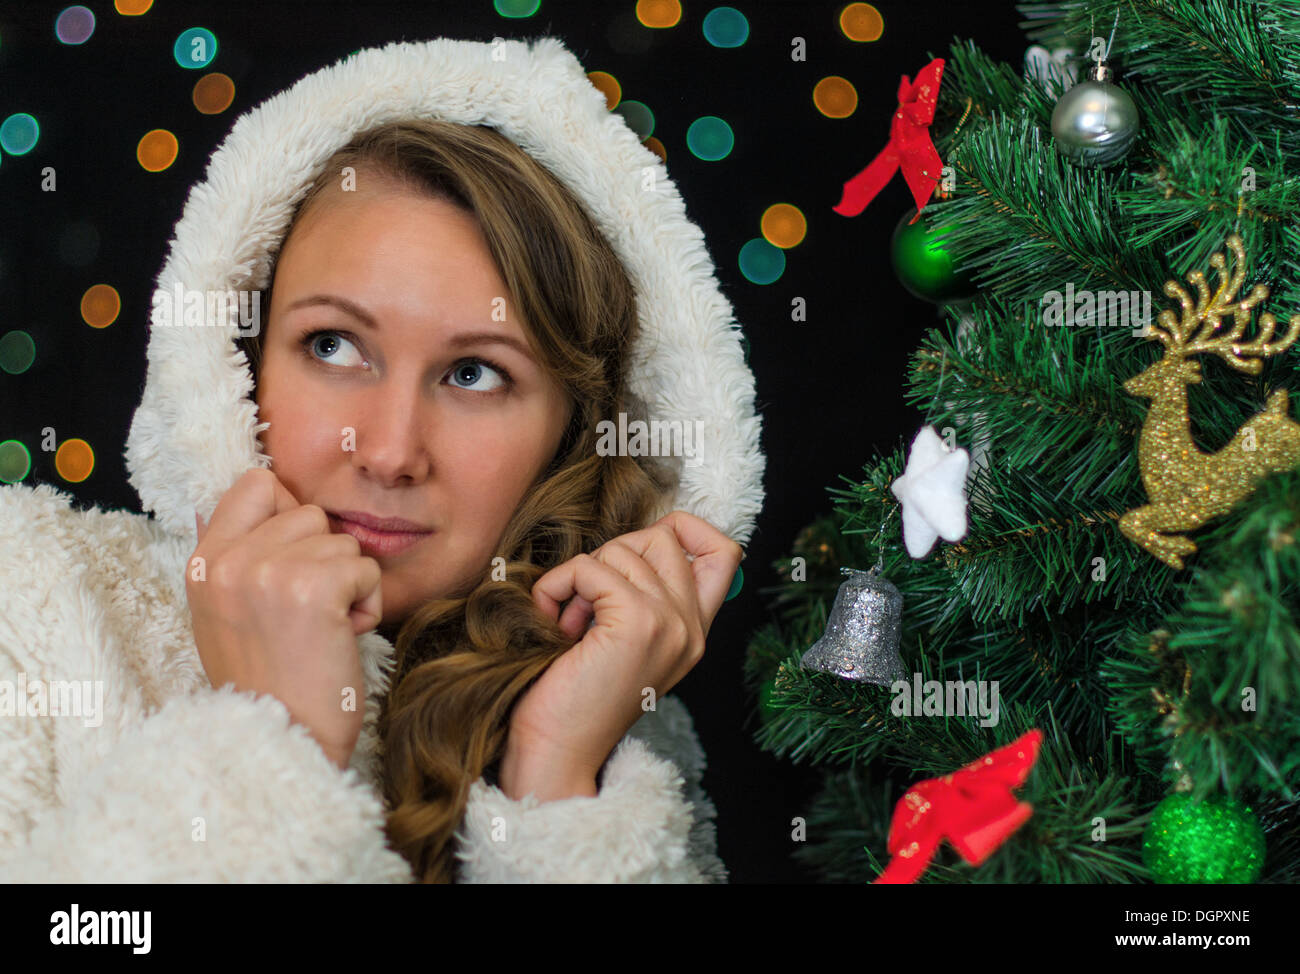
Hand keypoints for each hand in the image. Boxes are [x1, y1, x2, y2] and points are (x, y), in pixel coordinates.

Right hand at [186, 468, 382, 770]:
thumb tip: (266, 491)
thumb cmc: (268, 683)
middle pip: (309, 513)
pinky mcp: (312, 589)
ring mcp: (268, 572)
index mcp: (203, 563)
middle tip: (305, 615)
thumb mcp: (226, 613)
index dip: (288, 515)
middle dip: (323, 560)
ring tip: (320, 630)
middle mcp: (229, 561)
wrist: (279, 742)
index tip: (292, 563)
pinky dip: (366, 604)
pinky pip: (365, 569)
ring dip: (346, 585)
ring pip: (342, 541)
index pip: (257, 483)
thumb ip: (240, 557)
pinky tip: (340, 637)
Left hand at [501, 510, 742, 800]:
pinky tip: (551, 621)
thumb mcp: (623, 640)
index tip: (636, 553)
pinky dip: (558, 586)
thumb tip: (632, 541)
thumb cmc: (575, 696)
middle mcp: (690, 627)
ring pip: (623, 549)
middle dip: (613, 553)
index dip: (685, 529)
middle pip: (664, 537)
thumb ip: (641, 597)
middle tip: (586, 600)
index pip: (725, 552)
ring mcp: (669, 623)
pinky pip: (590, 568)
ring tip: (568, 622)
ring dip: (579, 576)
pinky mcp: (638, 623)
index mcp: (693, 632)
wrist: (557, 752)